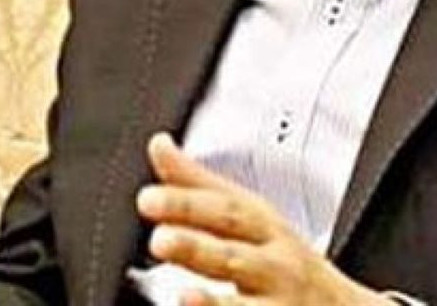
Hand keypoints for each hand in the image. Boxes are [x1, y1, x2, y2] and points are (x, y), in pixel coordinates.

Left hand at [136, 133, 388, 305]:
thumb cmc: (287, 262)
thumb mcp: (253, 217)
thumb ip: (199, 185)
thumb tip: (160, 146)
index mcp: (264, 229)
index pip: (225, 210)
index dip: (187, 204)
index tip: (149, 199)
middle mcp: (273, 267)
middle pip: (234, 254)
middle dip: (196, 246)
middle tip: (159, 241)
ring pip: (243, 305)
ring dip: (213, 303)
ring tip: (184, 296)